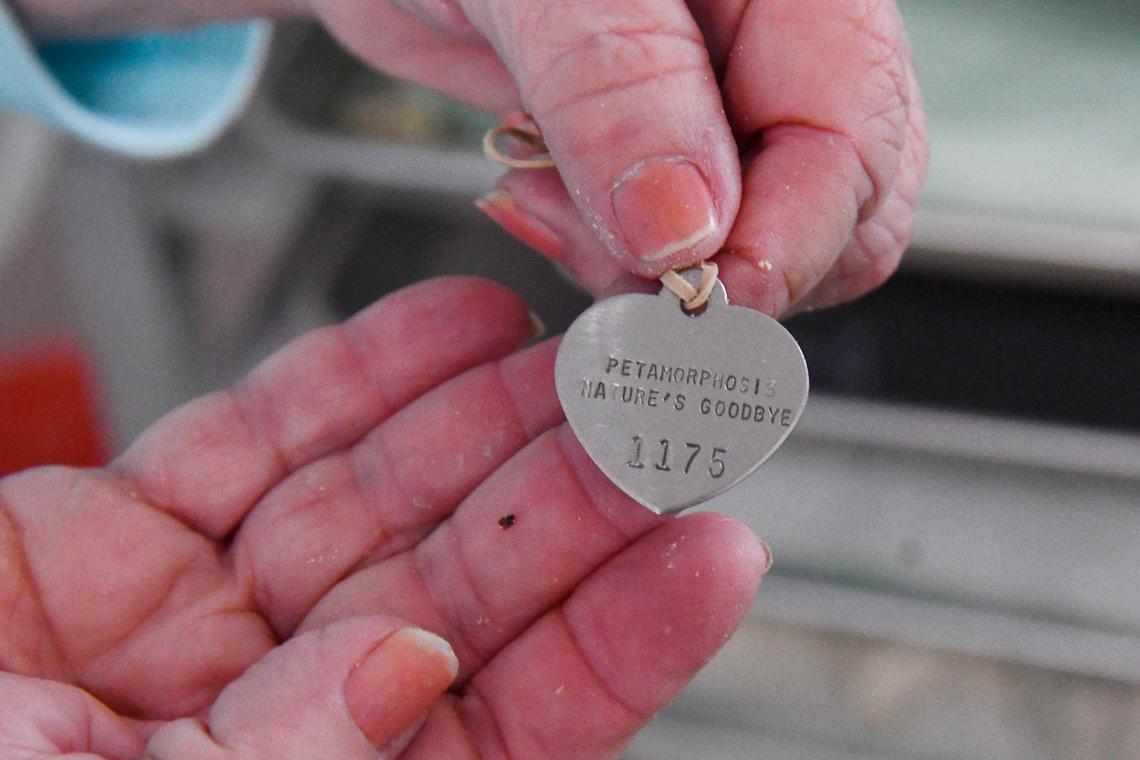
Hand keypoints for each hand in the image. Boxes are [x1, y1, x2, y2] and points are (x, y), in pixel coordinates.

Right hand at [0, 278, 767, 758]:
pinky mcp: (116, 542)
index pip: (514, 725)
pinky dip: (350, 382)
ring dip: (477, 421)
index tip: (712, 544)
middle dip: (561, 494)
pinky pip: (258, 446)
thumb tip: (409, 679)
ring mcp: (197, 625)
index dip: (620, 635)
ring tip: (572, 350)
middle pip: (459, 590)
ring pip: (374, 500)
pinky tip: (445, 329)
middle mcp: (272, 718)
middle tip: (657, 412)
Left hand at [313, 0, 927, 314]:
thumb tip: (682, 235)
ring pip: (744, 238)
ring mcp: (710, 96)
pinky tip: (533, 192)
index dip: (783, 246)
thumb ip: (618, 89)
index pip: (854, 146)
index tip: (685, 300)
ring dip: (642, 261)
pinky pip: (660, 234)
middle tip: (609, 261)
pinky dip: (600, 245)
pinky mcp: (645, 136)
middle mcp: (773, 43)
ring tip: (540, 195)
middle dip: (720, 266)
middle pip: (830, 210)